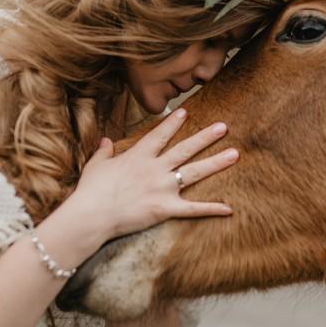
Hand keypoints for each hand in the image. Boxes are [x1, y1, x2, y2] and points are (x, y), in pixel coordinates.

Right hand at [72, 108, 237, 239]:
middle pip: (185, 149)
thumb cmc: (91, 191)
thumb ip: (104, 151)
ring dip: (216, 162)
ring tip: (234, 153)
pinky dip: (211, 209)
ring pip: (194, 172)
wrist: (91, 215)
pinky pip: (193, 209)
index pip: (159, 135)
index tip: (186, 112)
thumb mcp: (96, 165)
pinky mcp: (165, 208)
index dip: (173, 123)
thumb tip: (106, 141)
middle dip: (206, 137)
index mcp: (138, 156)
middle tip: (224, 126)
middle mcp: (154, 168)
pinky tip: (229, 208)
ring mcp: (162, 188)